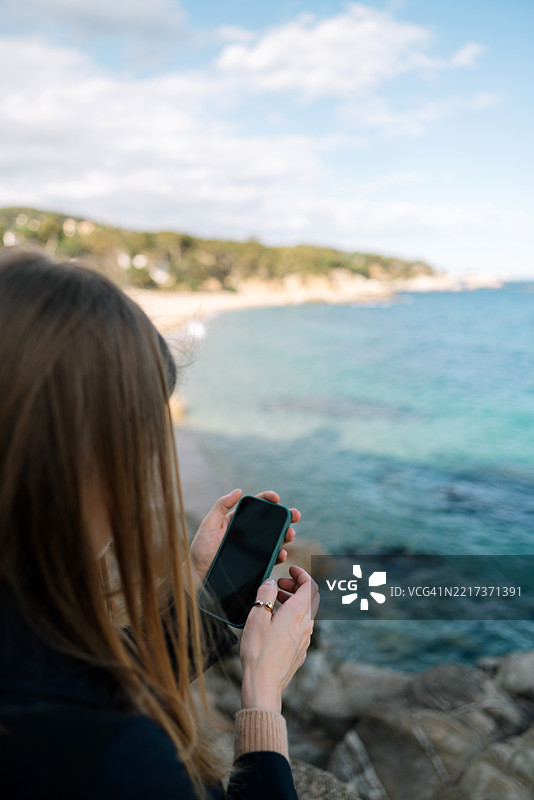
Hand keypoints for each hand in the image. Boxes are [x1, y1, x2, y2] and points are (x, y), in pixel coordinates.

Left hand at [189, 489, 299, 586]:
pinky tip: (282, 554)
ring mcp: (252, 550)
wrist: (199, 578)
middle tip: (294, 516)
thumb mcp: (209, 525)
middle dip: (285, 518)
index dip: (267, 499)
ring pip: (275, 539)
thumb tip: (239, 490)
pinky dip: (280, 555)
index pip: (256, 507)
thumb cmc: (200, 551)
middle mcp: (247, 534)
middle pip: (271, 523)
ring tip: (289, 535)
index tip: (276, 498)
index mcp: (237, 521)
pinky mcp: (255, 565)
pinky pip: (271, 558)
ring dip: (286, 535)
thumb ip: (221, 505)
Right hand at [240, 566, 319, 712]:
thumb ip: (265, 593)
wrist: (264, 684)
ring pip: (305, 613)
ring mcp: (305, 639)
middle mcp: (306, 625)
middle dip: (295, 586)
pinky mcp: (300, 651)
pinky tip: (275, 623)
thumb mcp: (257, 615)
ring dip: (292, 602)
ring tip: (273, 602)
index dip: (301, 574)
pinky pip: (301, 627)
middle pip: (309, 598)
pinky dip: (292, 617)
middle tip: (278, 584)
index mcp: (298, 612)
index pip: (309, 585)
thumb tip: (270, 582)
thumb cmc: (259, 651)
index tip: (290, 569)